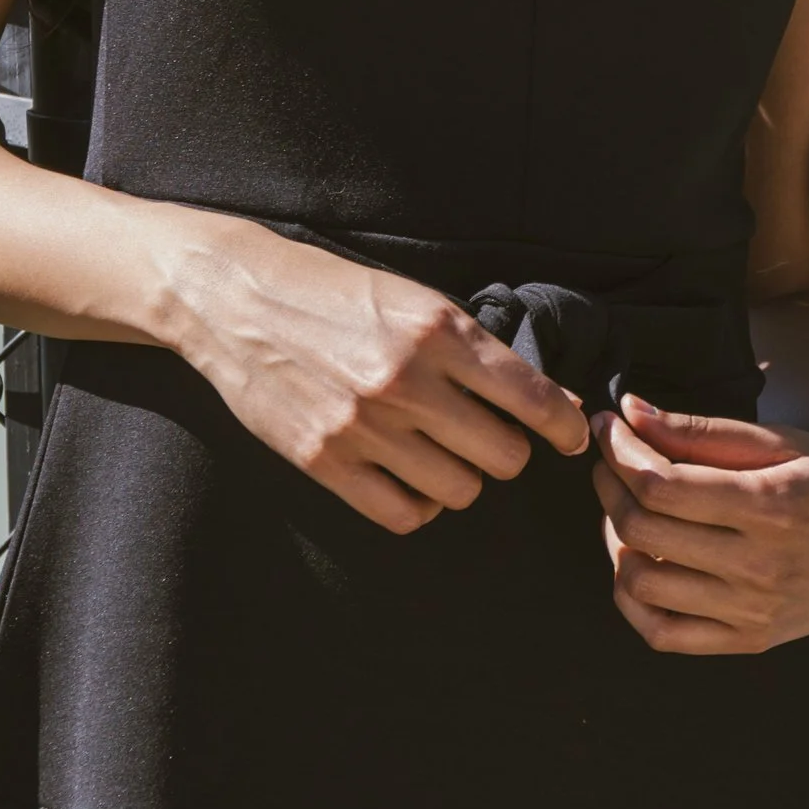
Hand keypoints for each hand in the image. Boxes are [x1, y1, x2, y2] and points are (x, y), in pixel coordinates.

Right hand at [154, 213, 588, 535]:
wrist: (237, 298)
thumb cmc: (335, 293)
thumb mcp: (414, 301)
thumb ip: (476, 350)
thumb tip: (552, 400)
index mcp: (439, 332)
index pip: (533, 399)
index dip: (565, 426)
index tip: (572, 436)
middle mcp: (407, 382)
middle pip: (504, 456)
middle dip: (508, 451)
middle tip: (488, 436)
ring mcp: (364, 427)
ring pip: (460, 491)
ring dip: (462, 478)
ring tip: (442, 453)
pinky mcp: (325, 462)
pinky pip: (403, 515)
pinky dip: (418, 504)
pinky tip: (410, 480)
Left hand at [595, 391, 808, 653]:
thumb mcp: (781, 441)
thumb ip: (703, 432)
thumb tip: (631, 414)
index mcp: (771, 507)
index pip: (660, 485)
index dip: (619, 451)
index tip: (608, 427)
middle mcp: (760, 566)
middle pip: (642, 531)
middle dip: (609, 486)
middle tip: (611, 462)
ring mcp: (752, 611)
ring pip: (640, 585)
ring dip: (615, 540)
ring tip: (627, 510)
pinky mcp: (749, 639)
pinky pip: (662, 635)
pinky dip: (632, 601)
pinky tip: (636, 564)